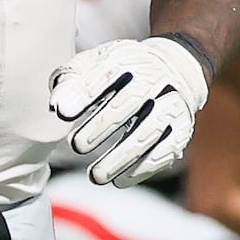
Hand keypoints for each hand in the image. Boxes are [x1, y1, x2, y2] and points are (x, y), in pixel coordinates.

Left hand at [46, 37, 208, 185]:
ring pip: (150, 130)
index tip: (63, 113)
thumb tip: (57, 106)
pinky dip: (142, 168)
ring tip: (95, 176)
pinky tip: (120, 180)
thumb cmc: (122, 72)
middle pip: (130, 101)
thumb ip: (72, 80)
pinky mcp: (182, 128)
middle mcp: (156, 78)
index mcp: (129, 59)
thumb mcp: (95, 63)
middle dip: (102, 125)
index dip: (83, 93)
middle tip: (76, 145)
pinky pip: (165, 150)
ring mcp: (172, 104)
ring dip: (122, 156)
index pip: (105, 73)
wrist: (173, 69)